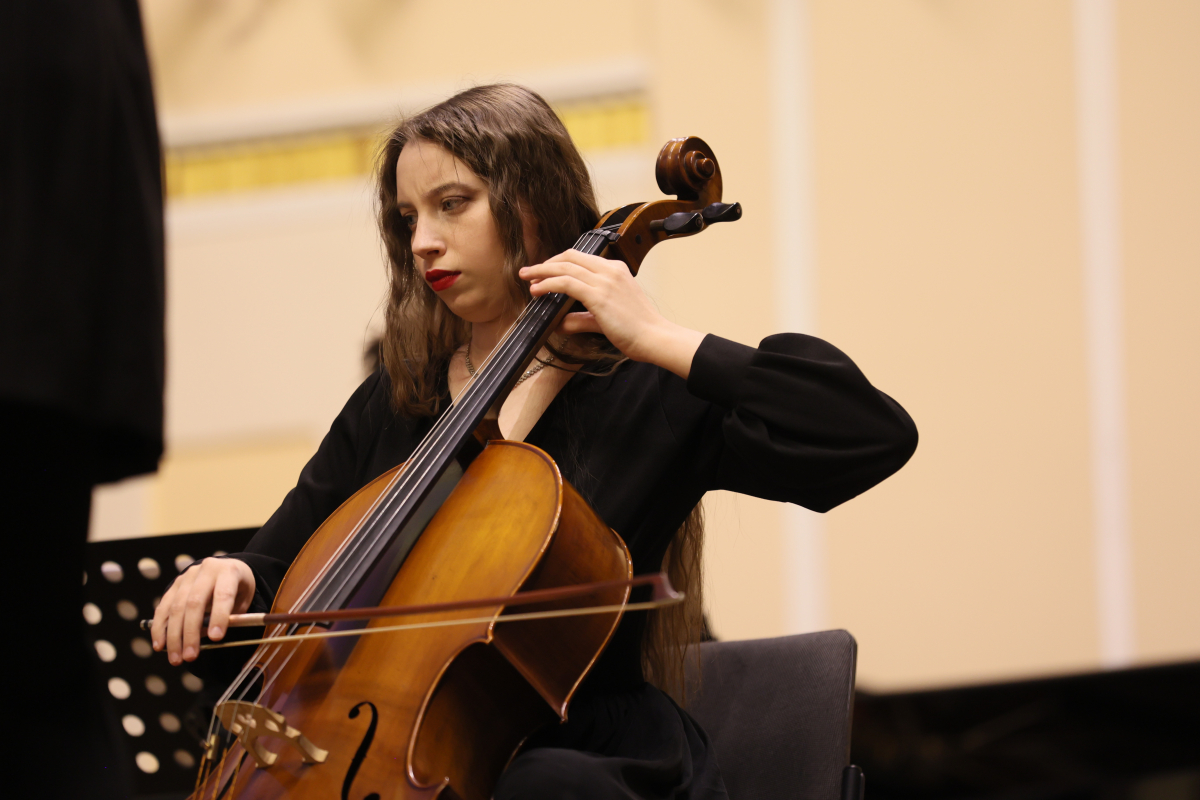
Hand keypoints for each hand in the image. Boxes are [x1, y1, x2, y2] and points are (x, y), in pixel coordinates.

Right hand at [150, 557, 254, 664]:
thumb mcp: (243, 600)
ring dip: (173, 636)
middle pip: (194, 603)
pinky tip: (160, 645)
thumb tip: (206, 636)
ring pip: (176, 607)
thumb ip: (229, 616)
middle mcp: (206, 570)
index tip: (216, 638)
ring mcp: (187, 577)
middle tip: (190, 656)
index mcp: (229, 571)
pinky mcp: (174, 585)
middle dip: (191, 633)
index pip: (223, 594)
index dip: (219, 616)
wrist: (226, 568)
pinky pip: (163, 607)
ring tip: (176, 658)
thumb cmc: (238, 589)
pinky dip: (160, 628)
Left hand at [519, 250, 704, 378]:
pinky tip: (537, 290)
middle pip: (570, 257)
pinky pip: (566, 283)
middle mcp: (609, 270)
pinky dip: (548, 284)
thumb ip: (582, 318)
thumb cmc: (637, 330)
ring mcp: (604, 281)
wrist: (655, 337)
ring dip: (542, 271)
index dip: (558, 263)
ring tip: (527, 278)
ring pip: (565, 267)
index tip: (544, 272)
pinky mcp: (599, 295)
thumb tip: (560, 322)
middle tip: (529, 272)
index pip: (581, 258)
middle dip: (546, 263)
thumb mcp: (605, 319)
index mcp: (615, 270)